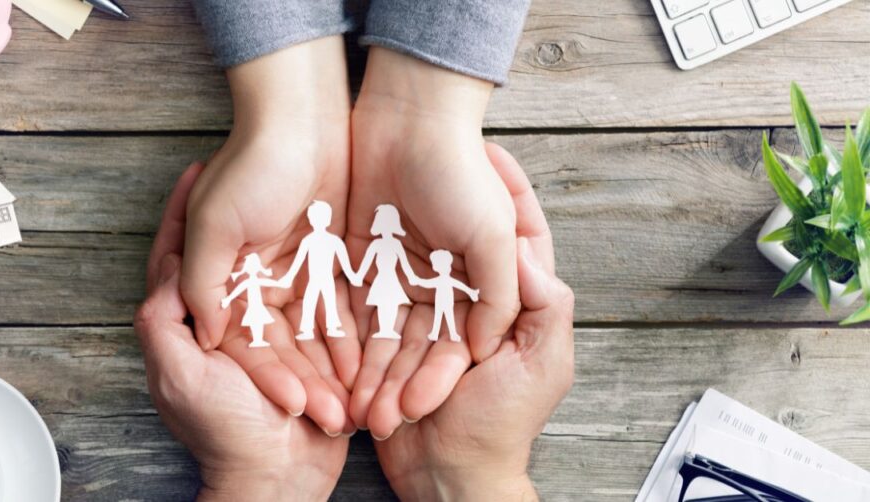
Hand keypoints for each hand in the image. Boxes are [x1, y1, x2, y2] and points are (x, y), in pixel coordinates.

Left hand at [136, 168, 348, 499]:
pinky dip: (310, 268)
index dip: (180, 214)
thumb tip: (164, 271)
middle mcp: (226, 321)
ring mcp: (264, 330)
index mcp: (187, 326)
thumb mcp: (178, 374)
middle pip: (226, 254)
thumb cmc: (223, 431)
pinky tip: (320, 231)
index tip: (193, 172)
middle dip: (230, 210)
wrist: (280, 478)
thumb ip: (163, 322)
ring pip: (268, 268)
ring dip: (274, 229)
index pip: (176, 259)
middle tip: (239, 164)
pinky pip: (306, 298)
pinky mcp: (301, 342)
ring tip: (283, 185)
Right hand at [177, 37, 360, 434]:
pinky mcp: (326, 260)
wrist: (302, 117)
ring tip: (353, 403)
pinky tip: (365, 367)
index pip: (239, 340)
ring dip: (327, 368)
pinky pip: (337, 307)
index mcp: (218, 275)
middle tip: (331, 418)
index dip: (265, 375)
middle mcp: (253, 280)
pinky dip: (349, 336)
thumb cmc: (250, 165)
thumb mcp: (214, 225)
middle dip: (303, 383)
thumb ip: (202, 282)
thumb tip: (206, 336)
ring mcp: (291, 271)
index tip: (291, 406)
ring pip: (309, 334)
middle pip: (277, 345)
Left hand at [347, 48, 519, 435]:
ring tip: (354, 407)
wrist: (411, 121)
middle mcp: (436, 284)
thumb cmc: (461, 174)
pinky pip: (351, 305)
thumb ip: (498, 294)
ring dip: (370, 371)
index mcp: (475, 282)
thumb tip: (485, 347)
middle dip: (398, 385)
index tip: (417, 409)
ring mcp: (397, 273)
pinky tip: (334, 370)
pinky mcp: (362, 259)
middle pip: (417, 348)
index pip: (457, 344)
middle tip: (379, 421)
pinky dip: (344, 338)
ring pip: (382, 335)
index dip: (438, 379)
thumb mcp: (492, 234)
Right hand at [374, 144, 573, 500]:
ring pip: (419, 265)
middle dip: (444, 202)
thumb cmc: (503, 424)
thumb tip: (529, 252)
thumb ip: (544, 306)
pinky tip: (363, 246)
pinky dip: (376, 285)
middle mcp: (473, 303)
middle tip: (424, 157)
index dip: (510, 189)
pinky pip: (384, 305)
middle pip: (459, 241)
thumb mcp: (541, 363)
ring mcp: (433, 319)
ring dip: (406, 238)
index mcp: (518, 304)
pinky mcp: (396, 340)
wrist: (449, 478)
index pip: (520, 235)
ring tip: (386, 190)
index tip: (492, 148)